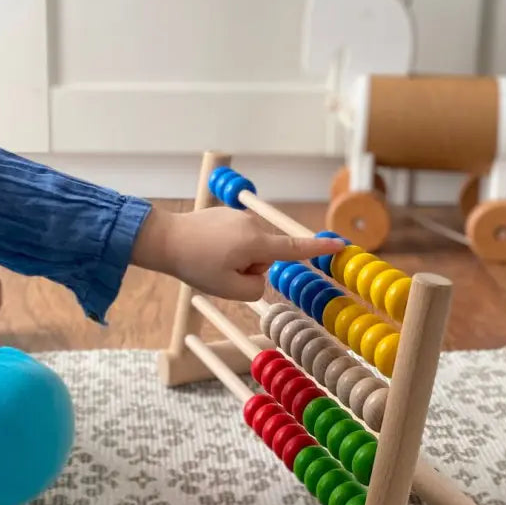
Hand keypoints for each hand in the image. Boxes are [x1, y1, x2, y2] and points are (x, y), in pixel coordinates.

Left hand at [131, 206, 343, 300]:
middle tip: (220, 272)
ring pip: (251, 249)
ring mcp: (239, 217)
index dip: (319, 249)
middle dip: (249, 268)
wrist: (164, 239)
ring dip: (237, 259)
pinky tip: (207, 248)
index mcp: (256, 243)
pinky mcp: (227, 215)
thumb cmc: (195, 265)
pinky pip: (238, 239)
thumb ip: (255, 288)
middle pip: (266, 256)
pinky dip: (228, 248)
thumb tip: (260, 274)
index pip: (295, 249)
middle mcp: (252, 225)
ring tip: (210, 259)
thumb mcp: (229, 289)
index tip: (341, 245)